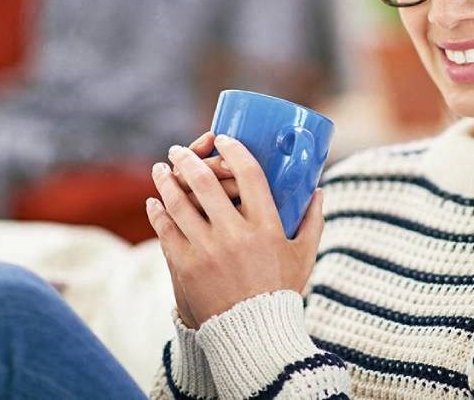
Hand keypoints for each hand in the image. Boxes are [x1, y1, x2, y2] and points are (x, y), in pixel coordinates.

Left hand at [145, 134, 324, 327]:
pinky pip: (167, 230)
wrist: (254, 334)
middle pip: (206, 183)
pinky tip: (155, 202)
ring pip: (180, 203)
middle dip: (188, 159)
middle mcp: (236, 235)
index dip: (234, 150)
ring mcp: (208, 250)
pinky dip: (158, 213)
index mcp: (266, 227)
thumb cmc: (281, 291)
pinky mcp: (187, 267)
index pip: (249, 174)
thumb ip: (312, 220)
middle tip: (178, 150)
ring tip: (160, 170)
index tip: (222, 139)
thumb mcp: (304, 254)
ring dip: (166, 181)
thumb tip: (319, 190)